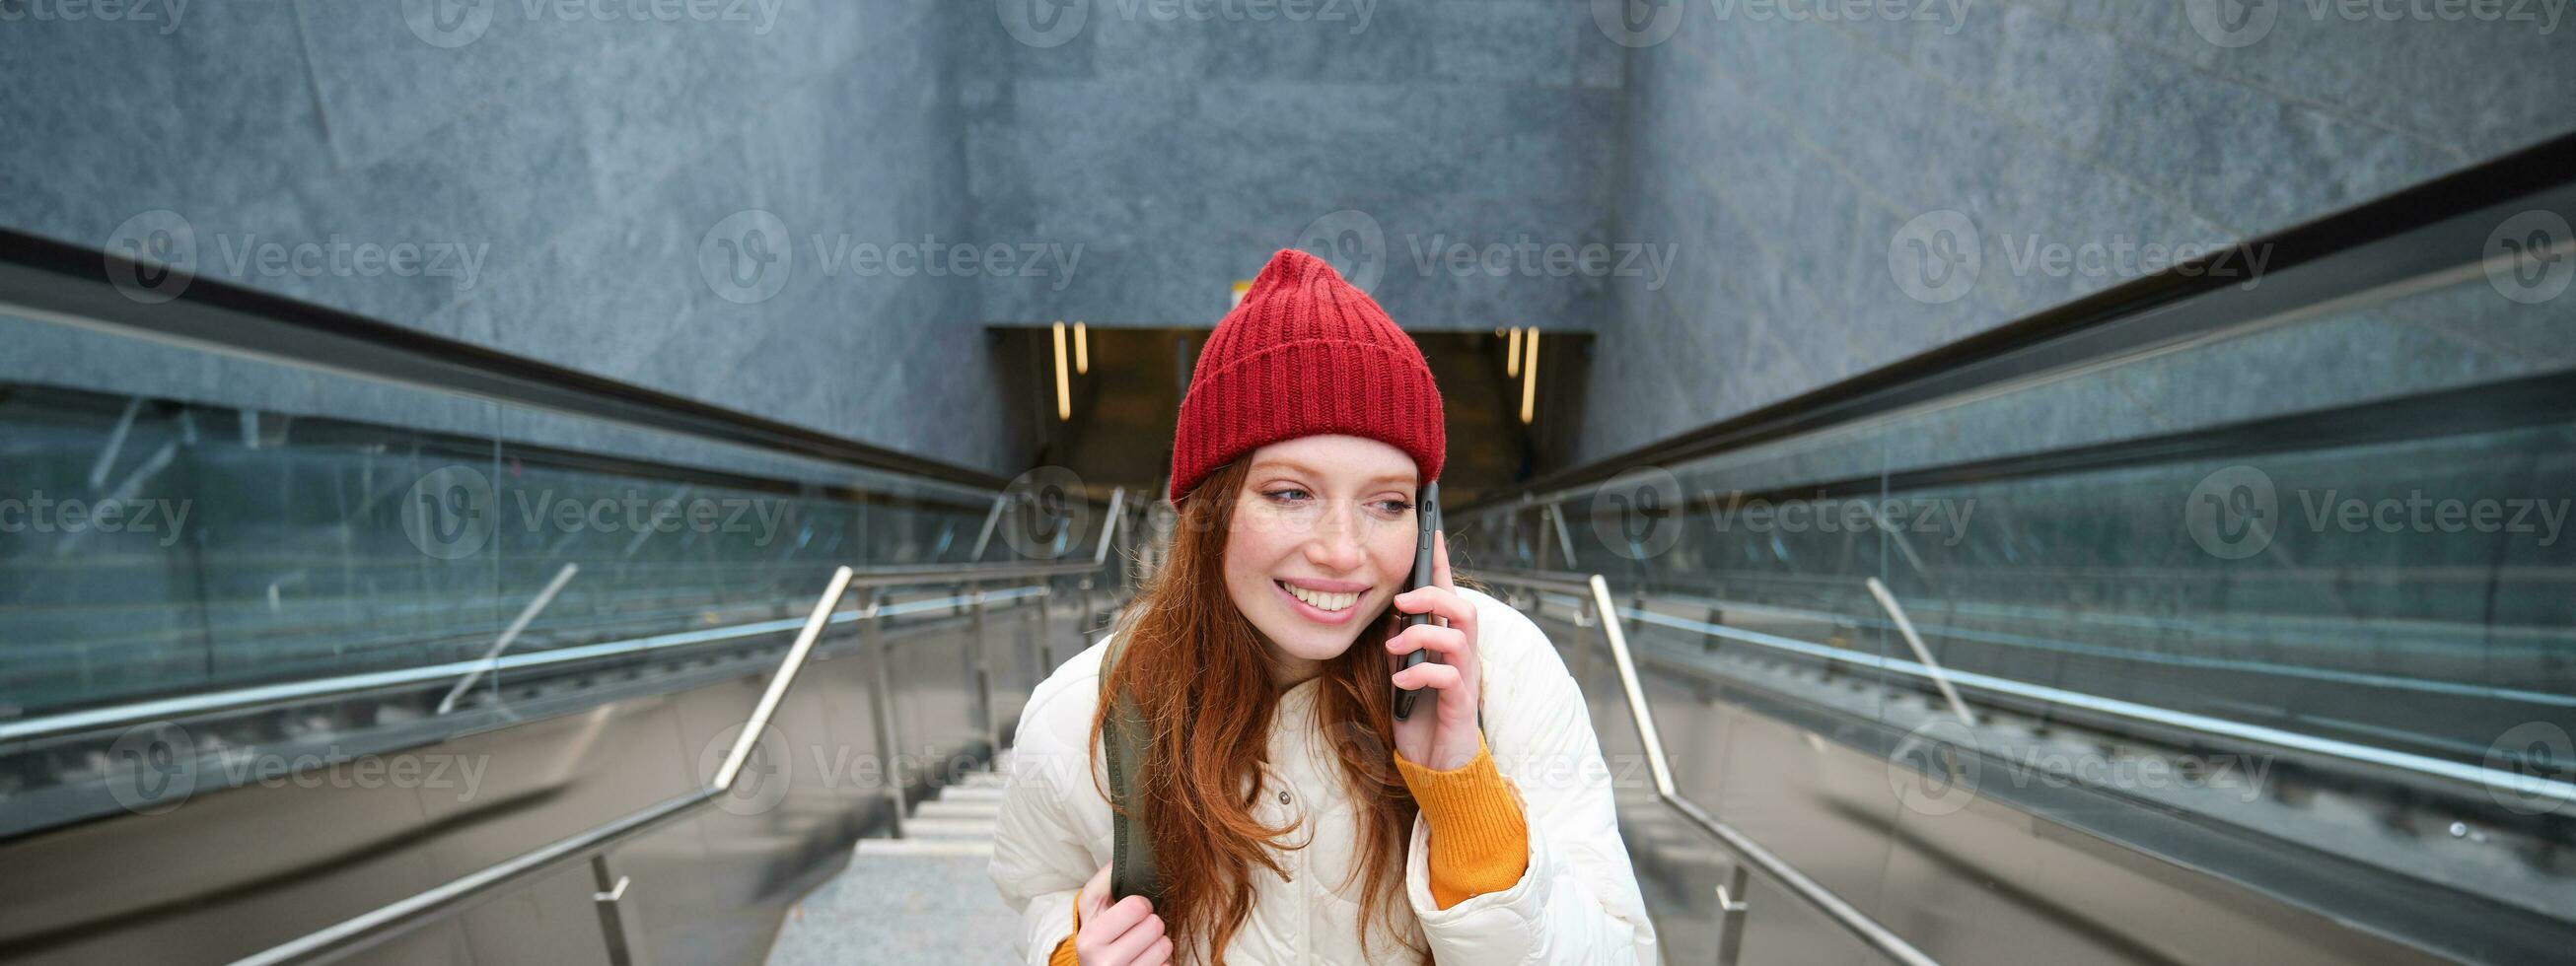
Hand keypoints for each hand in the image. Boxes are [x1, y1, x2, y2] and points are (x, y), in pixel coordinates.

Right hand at [1075, 862, 1172, 964]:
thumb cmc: (1098, 935)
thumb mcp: (1092, 907)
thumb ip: (1105, 880)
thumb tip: (1124, 854)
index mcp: (1090, 937)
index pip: (1137, 907)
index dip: (1141, 904)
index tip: (1134, 910)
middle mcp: (1103, 963)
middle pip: (1155, 926)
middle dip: (1151, 923)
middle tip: (1139, 929)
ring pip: (1165, 946)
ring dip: (1159, 943)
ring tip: (1143, 945)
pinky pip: (1168, 965)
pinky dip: (1162, 962)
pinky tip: (1146, 961)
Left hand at [1386, 529, 1482, 770]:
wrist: (1437, 768)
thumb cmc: (1421, 717)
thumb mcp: (1404, 671)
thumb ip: (1403, 643)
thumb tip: (1392, 611)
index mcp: (1448, 645)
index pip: (1449, 595)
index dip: (1442, 563)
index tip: (1432, 530)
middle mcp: (1463, 658)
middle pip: (1464, 607)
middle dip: (1433, 595)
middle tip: (1402, 599)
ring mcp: (1465, 680)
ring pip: (1460, 636)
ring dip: (1422, 632)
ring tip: (1395, 644)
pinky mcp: (1461, 706)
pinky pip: (1448, 677)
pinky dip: (1419, 672)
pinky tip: (1399, 680)